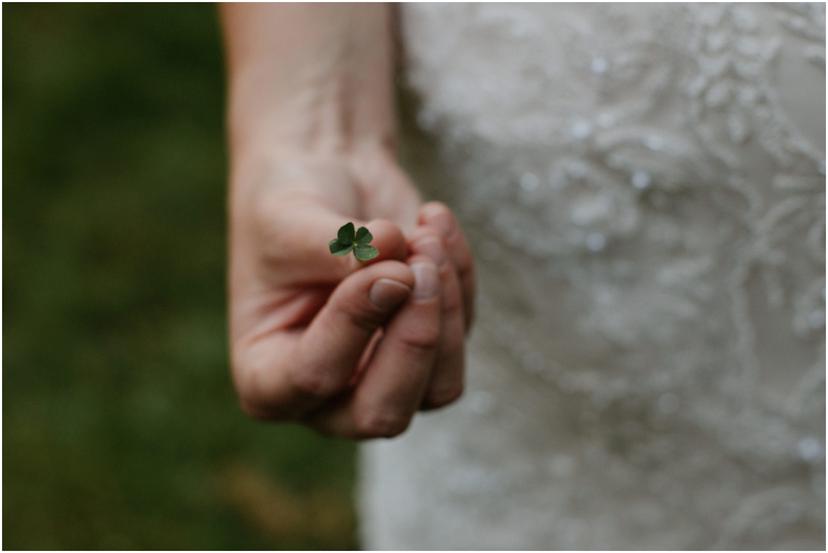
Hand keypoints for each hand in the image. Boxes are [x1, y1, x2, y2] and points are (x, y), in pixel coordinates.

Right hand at [228, 150, 473, 437]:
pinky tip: (433, 223)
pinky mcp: (428, 349)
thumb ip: (341, 250)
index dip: (356, 322)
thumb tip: (403, 268)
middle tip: (420, 267)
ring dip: (445, 308)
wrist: (321, 180)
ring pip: (439, 388)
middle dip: (414, 340)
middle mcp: (324, 395)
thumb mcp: (293, 222)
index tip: (383, 264)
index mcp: (267, 377)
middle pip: (383, 414)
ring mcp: (380, 377)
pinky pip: (461, 331)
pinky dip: (458, 276)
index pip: (315, 378)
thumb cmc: (286, 207)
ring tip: (427, 236)